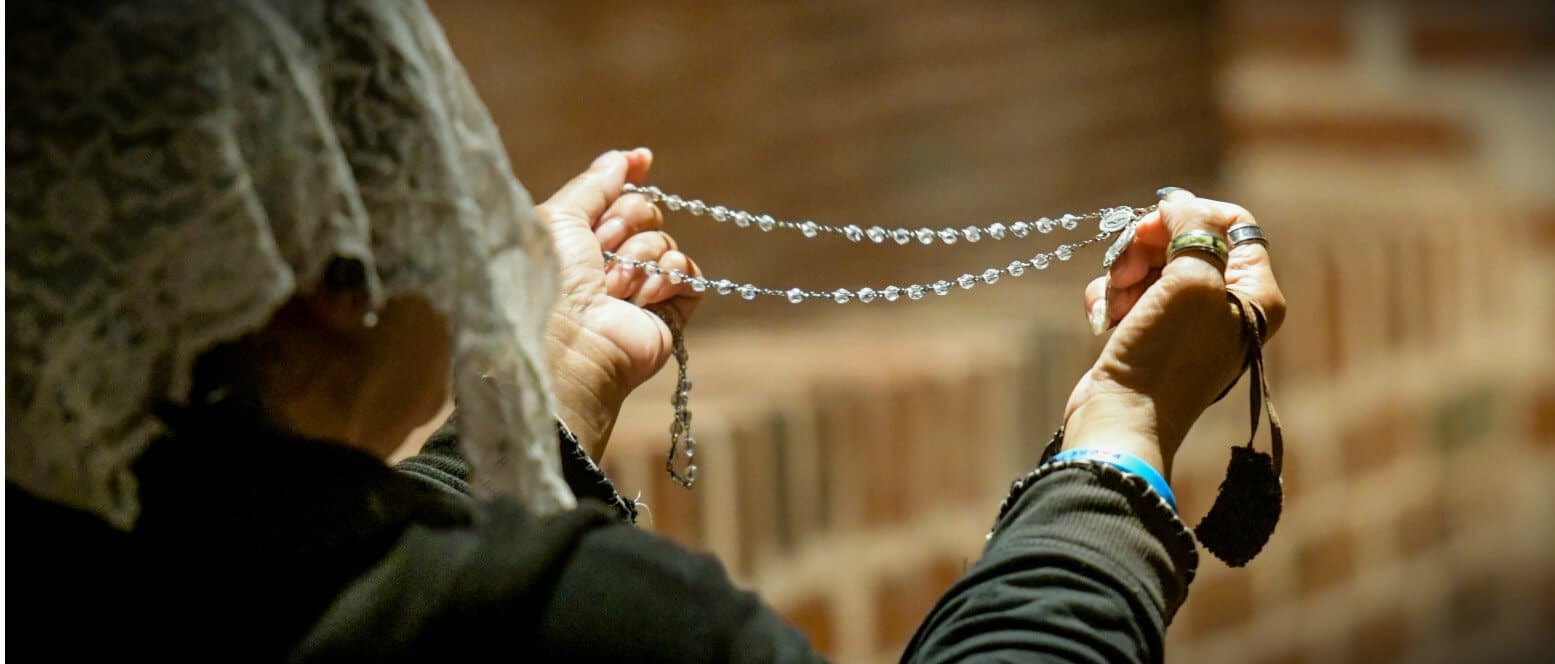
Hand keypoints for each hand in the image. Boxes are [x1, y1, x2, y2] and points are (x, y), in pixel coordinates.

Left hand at [537, 148, 701, 458]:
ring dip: (640, 257)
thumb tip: (631, 157)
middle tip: (602, 245)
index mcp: (577, 240)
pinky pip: (688, 273)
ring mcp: (639, 289)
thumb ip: (595, 183)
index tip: (642, 160)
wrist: (568, 341)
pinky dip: (669, 276)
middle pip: (645, 213)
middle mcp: (608, 262)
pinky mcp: (668, 313)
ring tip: (613, 286)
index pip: (616, 196)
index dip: (628, 178)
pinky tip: (645, 295)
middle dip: (626, 221)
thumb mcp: (559, 216)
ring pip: (664, 242)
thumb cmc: (549, 279)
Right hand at [1062, 189, 1285, 475]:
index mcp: (1256, 293)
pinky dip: (1111, 296)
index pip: (1234, 223)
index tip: (1154, 223)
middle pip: (1186, 238)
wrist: (1121, 418)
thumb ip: (1192, 229)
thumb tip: (1178, 201)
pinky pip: (1128, 291)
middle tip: (1127, 267)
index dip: (1192, 214)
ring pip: (1151, 263)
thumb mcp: (1192, 280)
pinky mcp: (1148, 332)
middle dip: (1148, 246)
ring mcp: (1185, 320)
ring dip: (1124, 273)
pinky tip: (1105, 317)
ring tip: (1116, 302)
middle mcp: (1227, 304)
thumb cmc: (1166, 355)